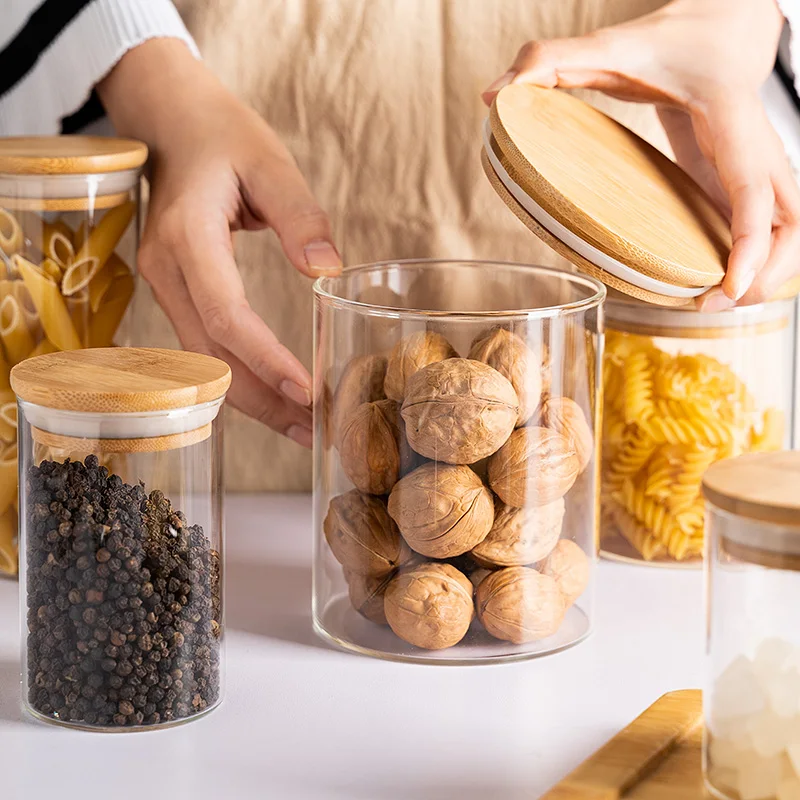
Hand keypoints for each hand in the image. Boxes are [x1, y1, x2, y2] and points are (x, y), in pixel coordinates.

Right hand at [97, 39, 341, 446]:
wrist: (170, 122)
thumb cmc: (222, 135)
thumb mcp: (270, 161)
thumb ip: (301, 214)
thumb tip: (327, 271)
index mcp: (188, 237)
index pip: (226, 315)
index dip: (265, 359)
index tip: (309, 390)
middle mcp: (167, 271)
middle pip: (211, 356)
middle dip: (263, 400)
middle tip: (315, 431)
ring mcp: (165, 285)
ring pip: (205, 362)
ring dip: (252, 399)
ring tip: (303, 428)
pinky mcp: (177, 292)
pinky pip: (206, 347)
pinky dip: (240, 377)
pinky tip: (275, 397)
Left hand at [483, 0, 799, 309]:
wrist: (719, 31)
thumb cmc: (668, 43)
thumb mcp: (607, 46)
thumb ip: (548, 58)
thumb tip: (493, 96)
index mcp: (731, 118)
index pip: (754, 188)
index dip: (751, 242)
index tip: (728, 286)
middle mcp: (762, 149)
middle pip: (796, 226)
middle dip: (766, 276)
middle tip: (711, 303)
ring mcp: (765, 169)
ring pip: (795, 235)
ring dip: (765, 278)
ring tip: (709, 300)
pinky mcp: (752, 185)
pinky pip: (772, 233)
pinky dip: (754, 264)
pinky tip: (714, 282)